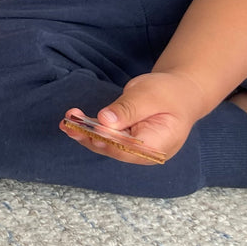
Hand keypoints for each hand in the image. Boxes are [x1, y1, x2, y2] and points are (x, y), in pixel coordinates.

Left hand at [63, 71, 211, 164]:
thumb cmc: (168, 93)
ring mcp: (133, 148)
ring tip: (66, 121)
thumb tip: (104, 121)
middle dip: (89, 136)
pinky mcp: (124, 140)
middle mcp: (144, 152)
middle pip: (113, 149)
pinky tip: (71, 121)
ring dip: (84, 132)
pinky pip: (104, 136)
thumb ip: (128, 109)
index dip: (107, 140)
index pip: (128, 149)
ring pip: (105, 144)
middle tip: (68, 123)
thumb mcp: (149, 96)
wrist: (180, 93)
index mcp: (158, 145)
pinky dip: (88, 128)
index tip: (91, 127)